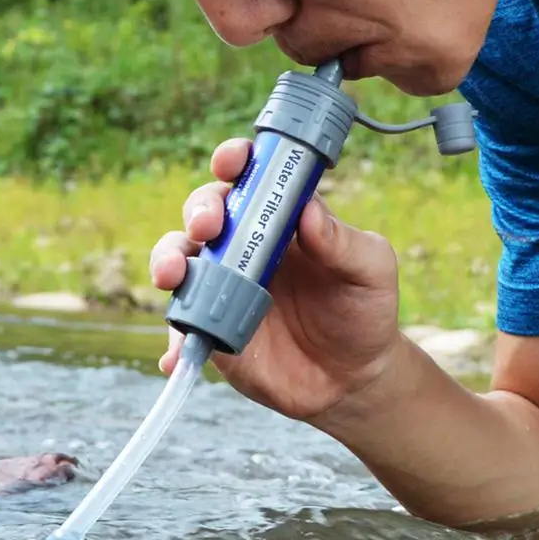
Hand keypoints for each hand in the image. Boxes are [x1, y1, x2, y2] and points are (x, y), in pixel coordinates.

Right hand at [150, 138, 402, 421]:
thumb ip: (344, 242)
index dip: (234, 160)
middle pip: (205, 212)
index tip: (231, 163)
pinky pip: (182, 327)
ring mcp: (222, 286)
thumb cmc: (363, 312)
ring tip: (173, 276)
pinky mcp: (211, 328)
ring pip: (180, 261)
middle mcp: (243, 245)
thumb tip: (308, 210)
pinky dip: (173, 338)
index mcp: (280, 219)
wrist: (351, 379)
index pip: (249, 176)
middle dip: (198, 211)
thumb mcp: (370, 272)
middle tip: (207, 228)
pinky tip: (176, 353)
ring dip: (168, 260)